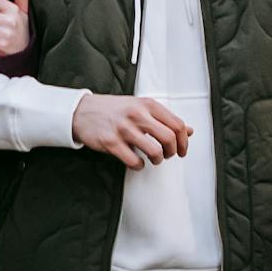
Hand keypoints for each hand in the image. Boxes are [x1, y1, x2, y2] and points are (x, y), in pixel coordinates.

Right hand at [71, 92, 191, 169]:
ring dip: (157, 160)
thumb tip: (189, 131)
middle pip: (169, 138)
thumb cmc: (114, 110)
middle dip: (172, 152)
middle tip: (167, 155)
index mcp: (147, 104)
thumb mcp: (141, 107)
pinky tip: (137, 161)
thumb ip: (164, 118)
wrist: (83, 111)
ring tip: (152, 158)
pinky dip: (139, 165)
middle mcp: (137, 114)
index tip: (181, 149)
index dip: (183, 141)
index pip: (177, 124)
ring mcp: (124, 128)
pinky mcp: (111, 142)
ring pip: (154, 151)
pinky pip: (134, 161)